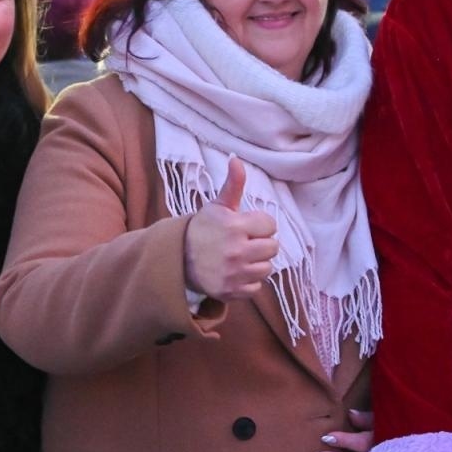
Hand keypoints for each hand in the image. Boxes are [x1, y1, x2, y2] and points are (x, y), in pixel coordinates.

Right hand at [183, 157, 278, 299]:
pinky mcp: (232, 291)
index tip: (246, 226)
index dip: (260, 224)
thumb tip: (237, 160)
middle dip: (261, 243)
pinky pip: (257, 287)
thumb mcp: (217, 206)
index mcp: (234, 227)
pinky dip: (248, 281)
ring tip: (241, 257)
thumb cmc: (203, 229)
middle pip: (272, 247)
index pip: (270, 225)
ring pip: (267, 268)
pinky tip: (235, 272)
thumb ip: (233, 185)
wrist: (178, 259)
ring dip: (257, 263)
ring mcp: (234, 273)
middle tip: (245, 242)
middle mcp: (236, 251)